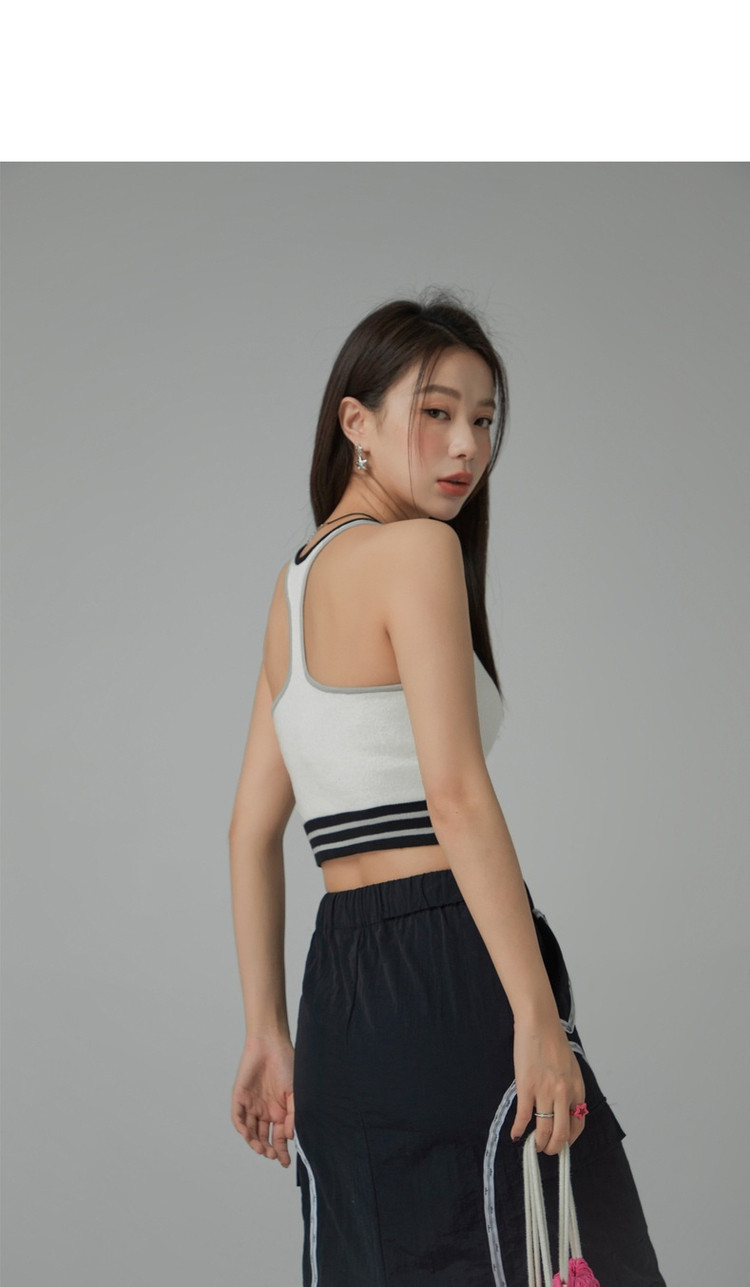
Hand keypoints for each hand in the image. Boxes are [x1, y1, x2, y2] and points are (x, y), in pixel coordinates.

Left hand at [230, 1033, 294, 1167]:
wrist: (270, 1044)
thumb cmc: (287, 1065)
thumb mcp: (295, 1093)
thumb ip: (293, 1115)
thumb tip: (291, 1137)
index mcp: (280, 1112)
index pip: (279, 1137)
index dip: (282, 1151)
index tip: (285, 1162)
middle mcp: (265, 1111)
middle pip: (264, 1137)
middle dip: (268, 1149)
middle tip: (272, 1155)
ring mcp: (252, 1105)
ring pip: (250, 1131)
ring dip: (255, 1143)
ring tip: (262, 1149)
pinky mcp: (239, 1098)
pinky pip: (238, 1118)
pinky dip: (242, 1128)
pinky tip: (248, 1136)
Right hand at [510, 1016, 586, 1154]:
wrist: (539, 1024)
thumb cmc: (554, 1043)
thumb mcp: (571, 1069)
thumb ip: (569, 1090)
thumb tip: (563, 1110)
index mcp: (578, 1090)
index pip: (578, 1126)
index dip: (569, 1140)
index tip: (561, 1144)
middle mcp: (564, 1095)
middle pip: (562, 1134)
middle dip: (553, 1148)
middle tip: (545, 1150)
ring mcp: (545, 1092)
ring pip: (544, 1130)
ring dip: (537, 1143)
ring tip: (532, 1146)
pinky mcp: (527, 1087)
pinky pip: (524, 1116)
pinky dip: (518, 1130)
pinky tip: (515, 1135)